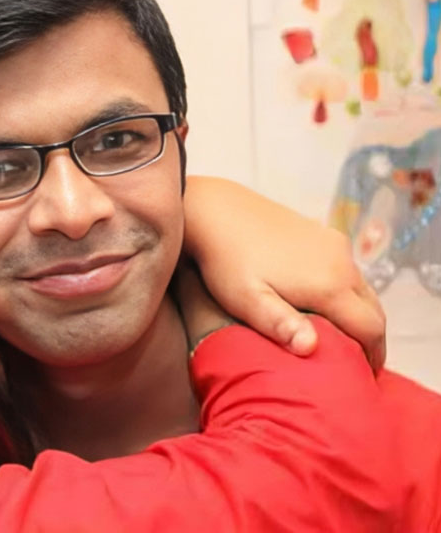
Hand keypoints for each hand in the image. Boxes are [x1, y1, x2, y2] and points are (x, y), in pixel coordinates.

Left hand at [182, 176, 385, 369]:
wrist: (215, 211)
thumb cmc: (225, 262)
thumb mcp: (247, 299)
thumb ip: (279, 324)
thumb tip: (310, 347)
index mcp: (329, 283)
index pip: (370, 329)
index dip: (371, 357)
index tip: (361, 377)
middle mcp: (341, 261)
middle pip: (373, 309)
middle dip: (370, 339)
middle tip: (357, 365)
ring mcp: (334, 244)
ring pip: (362, 288)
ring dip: (358, 315)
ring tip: (342, 340)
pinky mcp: (323, 233)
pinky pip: (348, 270)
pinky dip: (347, 294)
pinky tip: (324, 307)